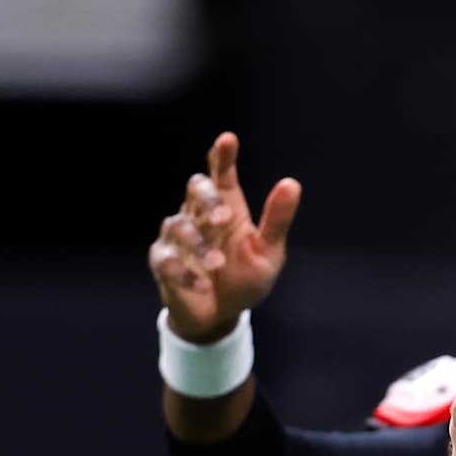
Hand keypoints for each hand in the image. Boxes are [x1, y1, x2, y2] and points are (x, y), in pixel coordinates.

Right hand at [148, 132, 300, 342]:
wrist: (222, 316)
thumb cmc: (245, 278)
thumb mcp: (269, 253)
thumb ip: (277, 220)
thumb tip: (292, 183)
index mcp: (228, 209)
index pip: (222, 176)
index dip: (223, 157)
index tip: (228, 139)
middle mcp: (200, 217)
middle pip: (195, 190)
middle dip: (206, 199)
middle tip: (223, 218)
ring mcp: (179, 239)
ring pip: (179, 226)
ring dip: (199, 245)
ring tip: (218, 263)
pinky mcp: (164, 264)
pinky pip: (166, 261)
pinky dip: (185, 273)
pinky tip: (203, 284)